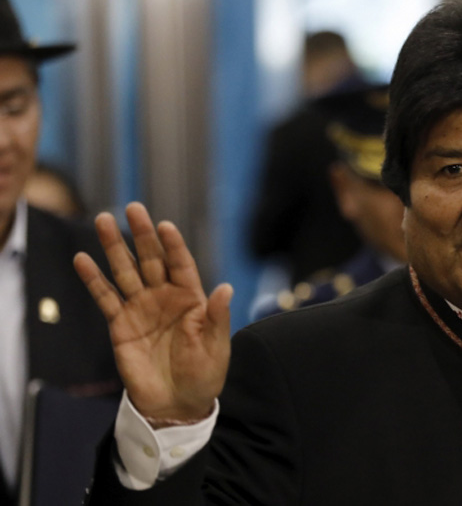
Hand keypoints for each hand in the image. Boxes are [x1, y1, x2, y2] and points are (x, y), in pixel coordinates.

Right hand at [74, 202, 232, 425]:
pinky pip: (106, 297)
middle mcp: (165, 297)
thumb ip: (217, 317)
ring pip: (126, 271)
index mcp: (192, 298)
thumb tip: (227, 288)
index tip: (165, 225)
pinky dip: (94, 279)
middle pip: (151, 259)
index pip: (181, 264)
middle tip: (132, 208)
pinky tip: (83, 259)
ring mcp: (141, 308)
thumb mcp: (216, 346)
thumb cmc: (204, 374)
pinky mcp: (121, 325)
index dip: (173, 245)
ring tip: (103, 220)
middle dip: (142, 234)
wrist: (177, 403)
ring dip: (115, 247)